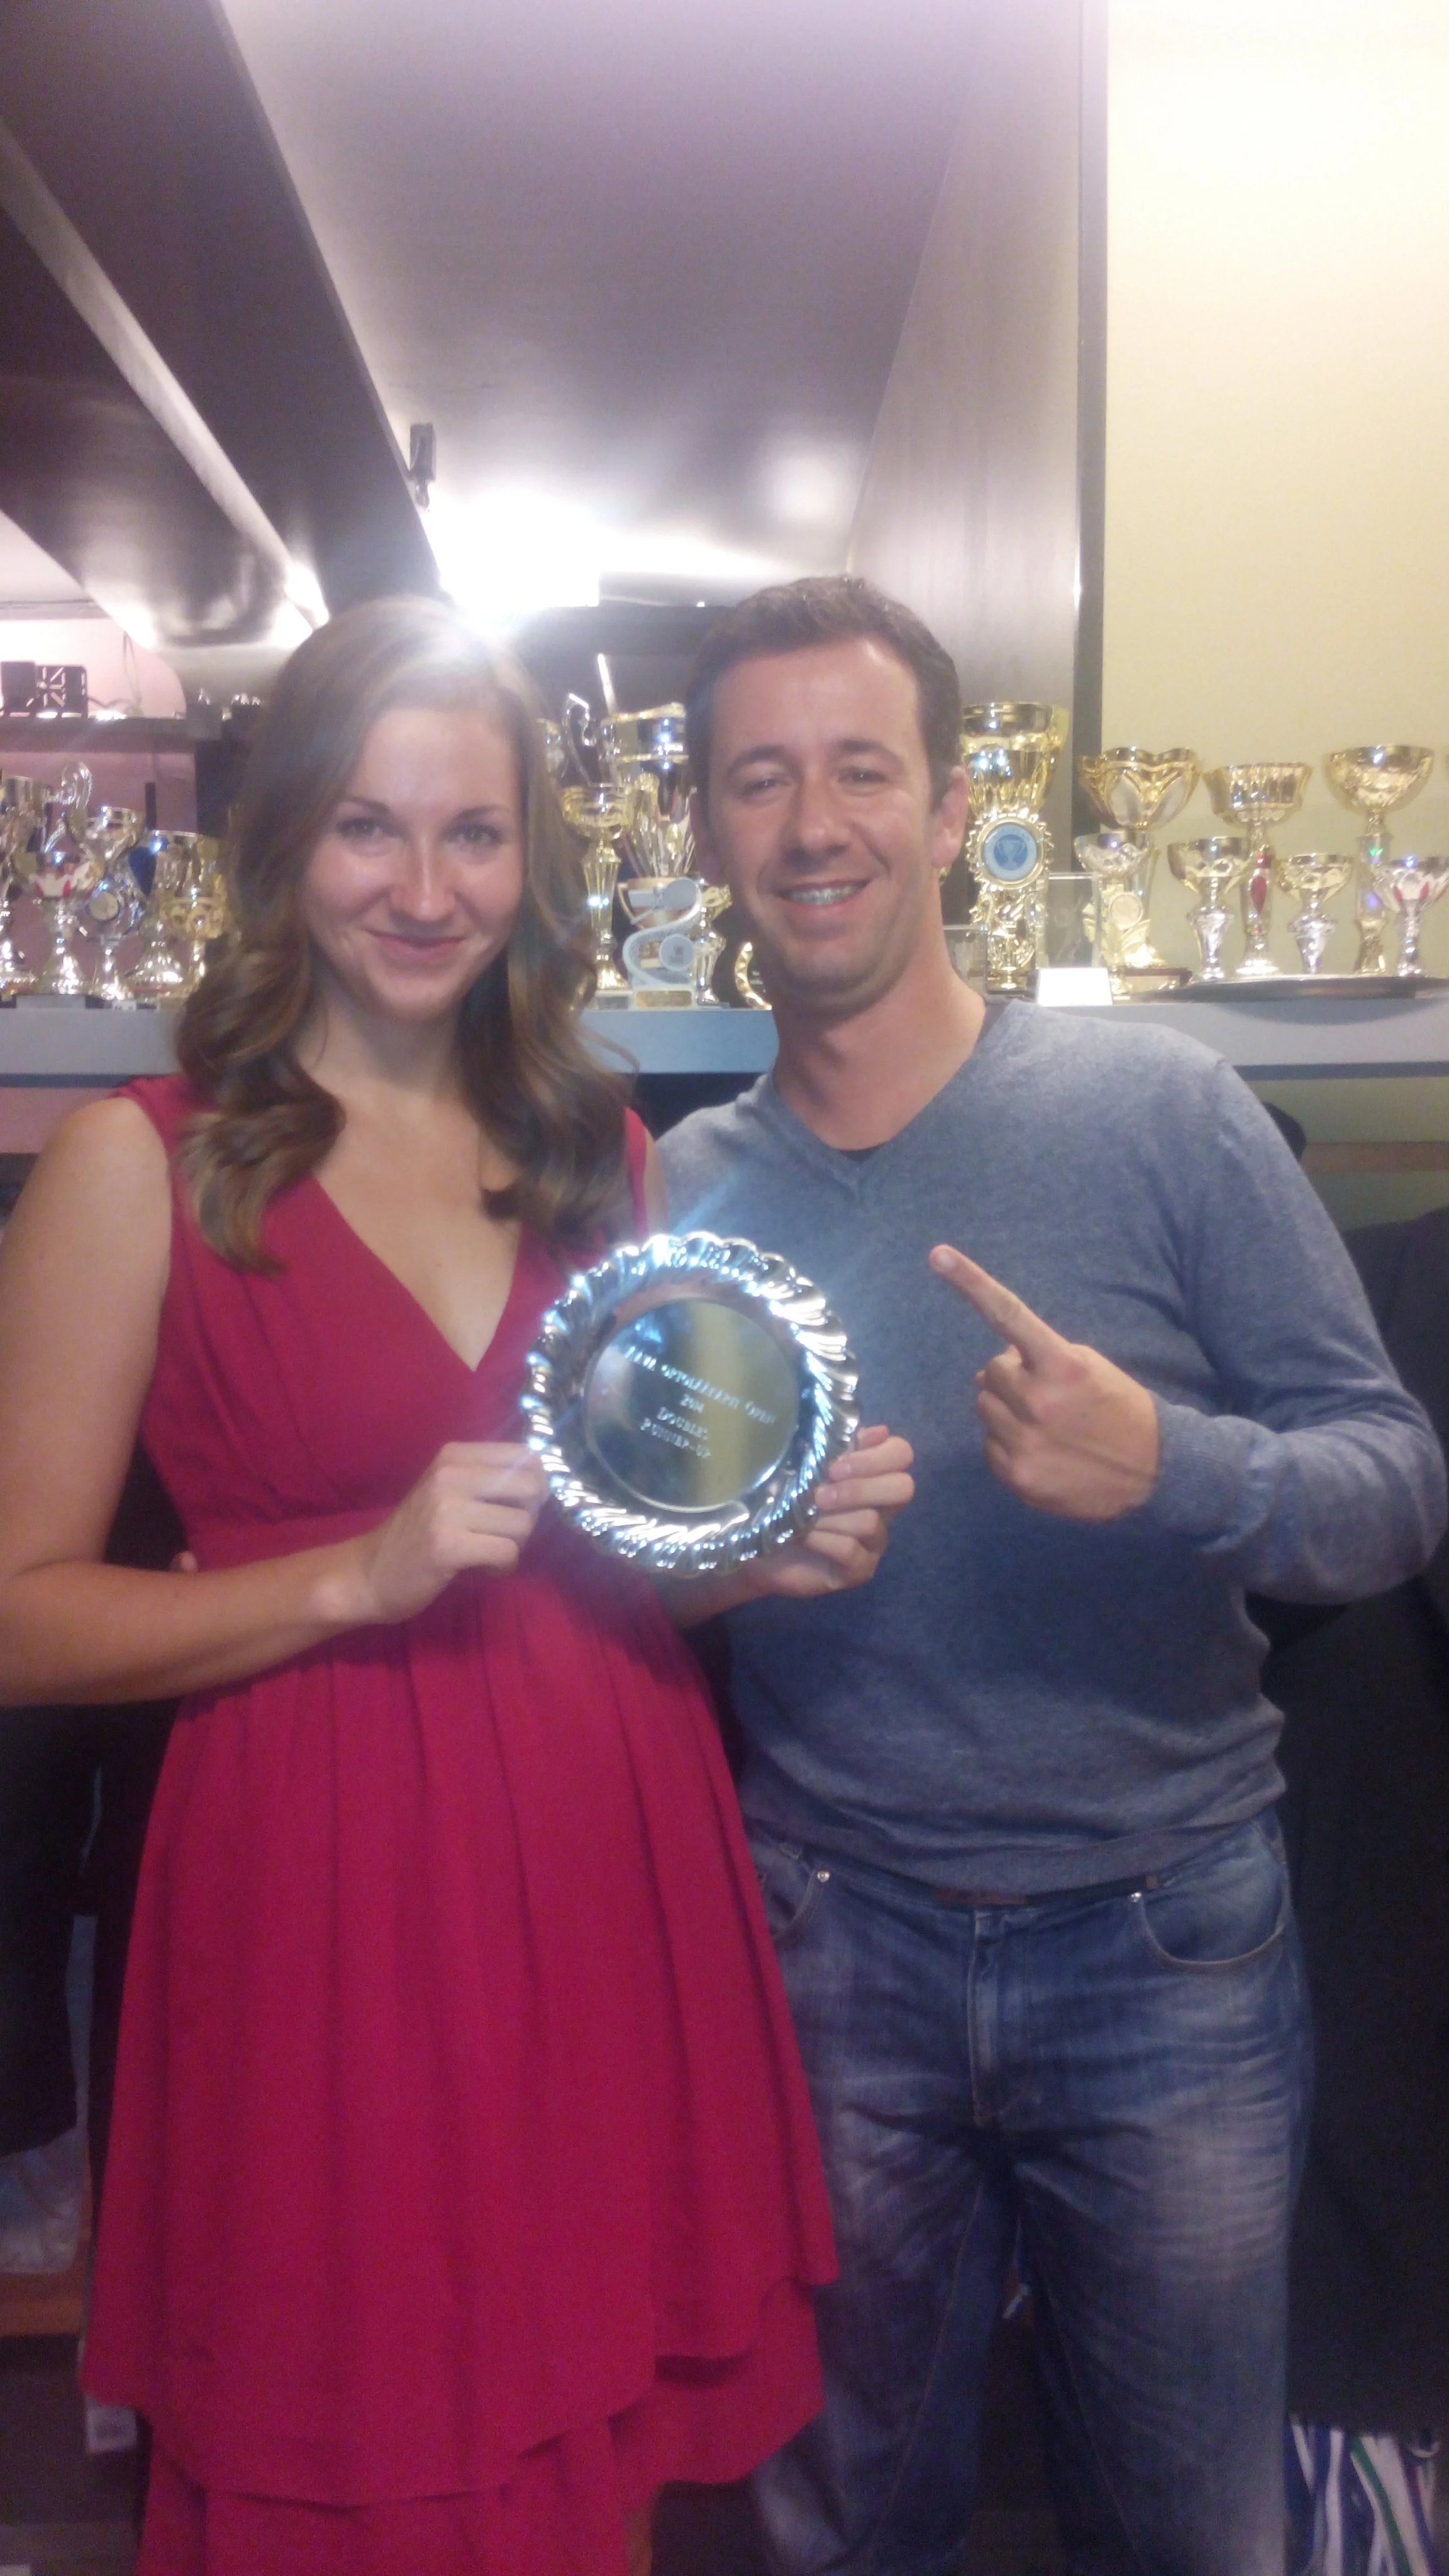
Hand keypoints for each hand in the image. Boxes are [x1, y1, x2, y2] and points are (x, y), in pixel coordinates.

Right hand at [347, 1441, 547, 1624]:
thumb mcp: (447, 1490)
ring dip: (514, 1546)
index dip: (537, 1483)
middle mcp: (450, 1474)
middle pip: (531, 1486)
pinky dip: (503, 1566)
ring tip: (488, 1552)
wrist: (367, 1573)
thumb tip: (546, 1480)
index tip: (519, 1506)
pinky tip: (483, 1568)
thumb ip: (488, 1478)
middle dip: (529, 1516)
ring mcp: (446, 1509)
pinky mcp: (447, 1545)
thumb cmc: (416, 1533)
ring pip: (522, 1524)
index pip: (525, 1454)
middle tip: (506, 1533)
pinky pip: (507, 1552)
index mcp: (453, 1455)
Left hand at [725, 1424, 915, 1605]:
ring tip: (802, 1516)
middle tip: (821, 1493)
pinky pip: (850, 1549)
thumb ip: (840, 1447)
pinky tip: (802, 1536)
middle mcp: (882, 1508)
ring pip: (870, 1522)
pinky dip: (822, 1540)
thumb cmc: (787, 1499)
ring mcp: (875, 1542)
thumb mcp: (808, 1467)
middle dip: (858, 1488)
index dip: (875, 1457)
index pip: (901, 1454)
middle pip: (902, 1488)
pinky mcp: (860, 1570)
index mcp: (875, 1475)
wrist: (761, 1543)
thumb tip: (879, 1431)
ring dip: (830, 1517)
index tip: (835, 1465)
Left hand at [929, 1246, 1158, 1521]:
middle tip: (1043, 1391)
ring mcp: (1025, 1441)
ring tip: (1043, 1422)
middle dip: (1010, 1376)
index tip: (938, 1255)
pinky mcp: (1017, 1476)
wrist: (1154, 1472)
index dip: (971, 1283)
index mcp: (1061, 1365)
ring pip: (983, 1407)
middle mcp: (1038, 1401)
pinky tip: (1041, 1449)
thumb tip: (990, 1369)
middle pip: (990, 1371)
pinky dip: (1007, 1444)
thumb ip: (1039, 1358)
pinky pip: (988, 1445)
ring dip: (1005, 1408)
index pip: (1009, 1315)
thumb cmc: (1118, 1408)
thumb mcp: (1089, 1367)